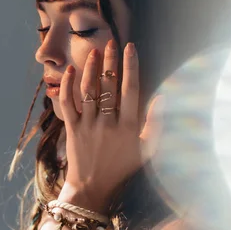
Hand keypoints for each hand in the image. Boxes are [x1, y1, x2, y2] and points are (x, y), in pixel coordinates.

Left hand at [57, 40, 163, 211]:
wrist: (92, 187)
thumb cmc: (122, 168)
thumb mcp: (146, 151)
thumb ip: (156, 125)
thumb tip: (163, 98)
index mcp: (129, 127)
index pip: (131, 90)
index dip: (131, 67)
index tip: (131, 48)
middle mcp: (108, 123)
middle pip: (109, 85)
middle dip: (111, 61)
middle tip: (112, 42)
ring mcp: (88, 125)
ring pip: (89, 90)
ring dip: (91, 68)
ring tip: (94, 51)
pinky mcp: (72, 128)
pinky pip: (68, 103)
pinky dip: (67, 86)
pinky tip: (70, 70)